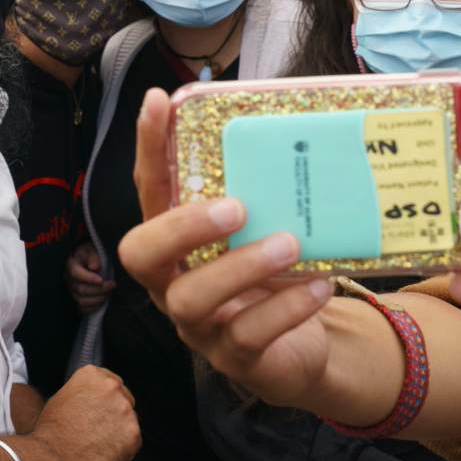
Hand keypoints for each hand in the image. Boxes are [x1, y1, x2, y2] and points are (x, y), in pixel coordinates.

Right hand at [22, 365, 140, 460]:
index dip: (106, 399)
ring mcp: (124, 408)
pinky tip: (106, 450)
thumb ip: (81, 391)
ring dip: (119, 428)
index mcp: (92, 375)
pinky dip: (124, 446)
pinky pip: (133, 438)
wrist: (53, 459)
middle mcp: (111, 387)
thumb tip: (89, 397)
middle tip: (99, 428)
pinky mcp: (133, 431)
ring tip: (99, 441)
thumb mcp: (60, 399)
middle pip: (123, 397)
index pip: (110, 381)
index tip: (102, 408)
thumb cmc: (52, 433)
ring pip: (129, 418)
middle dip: (115, 412)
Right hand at [67, 241, 114, 313]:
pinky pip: (83, 309)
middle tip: (112, 284)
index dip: (88, 278)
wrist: (89, 260)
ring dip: (98, 298)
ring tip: (109, 292)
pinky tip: (104, 300)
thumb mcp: (92, 249)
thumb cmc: (91, 254)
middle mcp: (69, 280)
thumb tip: (94, 267)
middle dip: (98, 289)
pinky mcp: (78, 299)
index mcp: (71, 265)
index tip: (101, 279)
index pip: (76, 274)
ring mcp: (72, 291)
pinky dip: (94, 307)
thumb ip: (93, 256)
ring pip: (82, 301)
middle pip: (80, 289)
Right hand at [120, 88, 334, 406]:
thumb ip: (263, 193)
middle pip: (142, 254)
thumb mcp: (265, 232)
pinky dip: (285, 307)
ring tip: (290, 243)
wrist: (304, 348)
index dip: (148, 149)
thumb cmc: (276, 277)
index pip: (150, 191)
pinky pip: (248, 335)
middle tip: (236, 206)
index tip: (158, 101)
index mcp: (176, 244)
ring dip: (242, 266)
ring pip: (192, 299)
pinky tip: (318, 285)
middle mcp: (173, 283)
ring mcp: (199, 325)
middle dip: (182, 226)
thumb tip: (294, 128)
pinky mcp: (235, 360)